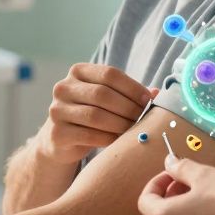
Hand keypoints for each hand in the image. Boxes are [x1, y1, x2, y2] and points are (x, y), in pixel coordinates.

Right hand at [37, 63, 154, 163]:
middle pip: (102, 94)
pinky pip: (89, 135)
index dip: (132, 87)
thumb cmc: (91, 115)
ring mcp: (57, 110)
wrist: (61, 140)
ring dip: (120, 125)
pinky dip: (109, 139)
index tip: (148, 100)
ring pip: (96, 116)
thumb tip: (158, 92)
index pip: (109, 74)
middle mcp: (63, 87)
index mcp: (78, 72)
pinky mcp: (57, 133)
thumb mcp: (107, 100)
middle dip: (128, 108)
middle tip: (143, 119)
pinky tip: (119, 141)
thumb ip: (128, 94)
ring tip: (133, 131)